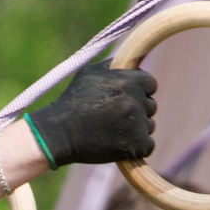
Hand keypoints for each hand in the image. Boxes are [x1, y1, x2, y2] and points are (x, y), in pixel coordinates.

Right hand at [29, 65, 157, 165]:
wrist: (58, 133)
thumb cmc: (71, 102)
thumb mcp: (89, 73)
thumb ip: (114, 66)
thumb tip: (131, 62)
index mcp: (127, 81)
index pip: (150, 84)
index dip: (140, 91)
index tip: (125, 100)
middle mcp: (134, 100)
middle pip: (150, 105)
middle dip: (137, 111)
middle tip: (114, 118)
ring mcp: (137, 124)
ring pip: (149, 126)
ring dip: (135, 129)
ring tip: (111, 131)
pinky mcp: (136, 145)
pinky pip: (148, 145)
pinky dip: (136, 148)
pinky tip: (118, 145)